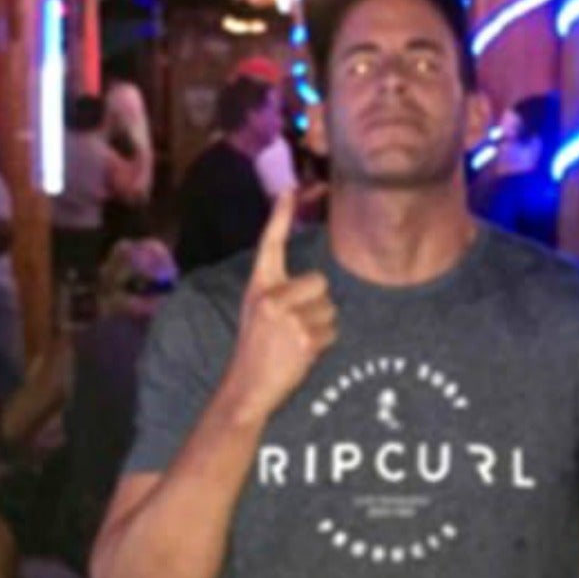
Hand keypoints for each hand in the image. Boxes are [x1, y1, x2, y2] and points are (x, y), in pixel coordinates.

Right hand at [224, 191, 337, 426]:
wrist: (246, 388)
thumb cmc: (258, 347)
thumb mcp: (259, 310)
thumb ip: (282, 292)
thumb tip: (319, 283)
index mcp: (259, 285)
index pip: (271, 244)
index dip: (280, 215)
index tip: (289, 189)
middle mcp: (270, 296)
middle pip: (320, 282)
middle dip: (318, 304)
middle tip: (296, 326)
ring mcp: (286, 317)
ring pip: (330, 309)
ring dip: (321, 327)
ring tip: (297, 342)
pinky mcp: (302, 337)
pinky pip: (332, 331)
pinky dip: (324, 344)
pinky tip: (302, 354)